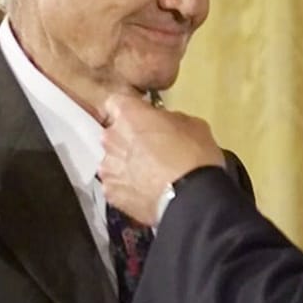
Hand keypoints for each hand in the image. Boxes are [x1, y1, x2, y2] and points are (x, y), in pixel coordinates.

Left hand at [99, 94, 224, 224]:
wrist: (191, 199)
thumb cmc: (194, 157)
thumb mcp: (193, 124)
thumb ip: (170, 118)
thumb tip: (166, 123)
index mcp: (129, 114)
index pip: (116, 102)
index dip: (131, 110)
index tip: (144, 117)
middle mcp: (111, 138)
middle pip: (114, 133)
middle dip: (129, 138)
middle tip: (152, 148)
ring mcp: (108, 167)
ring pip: (114, 159)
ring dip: (127, 163)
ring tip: (150, 174)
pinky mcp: (110, 193)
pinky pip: (117, 183)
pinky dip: (128, 186)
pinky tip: (147, 190)